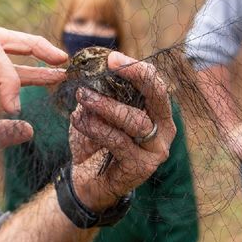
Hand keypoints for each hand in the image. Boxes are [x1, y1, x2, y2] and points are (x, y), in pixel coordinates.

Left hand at [67, 52, 175, 209]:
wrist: (89, 183)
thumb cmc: (95, 143)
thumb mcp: (97, 114)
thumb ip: (98, 95)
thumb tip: (87, 74)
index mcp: (157, 111)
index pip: (154, 82)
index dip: (135, 67)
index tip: (111, 58)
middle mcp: (163, 129)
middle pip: (157, 95)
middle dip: (135, 76)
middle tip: (110, 64)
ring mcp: (155, 150)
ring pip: (135, 120)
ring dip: (106, 105)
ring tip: (82, 96)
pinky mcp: (141, 167)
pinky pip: (119, 142)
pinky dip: (96, 128)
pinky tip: (78, 120)